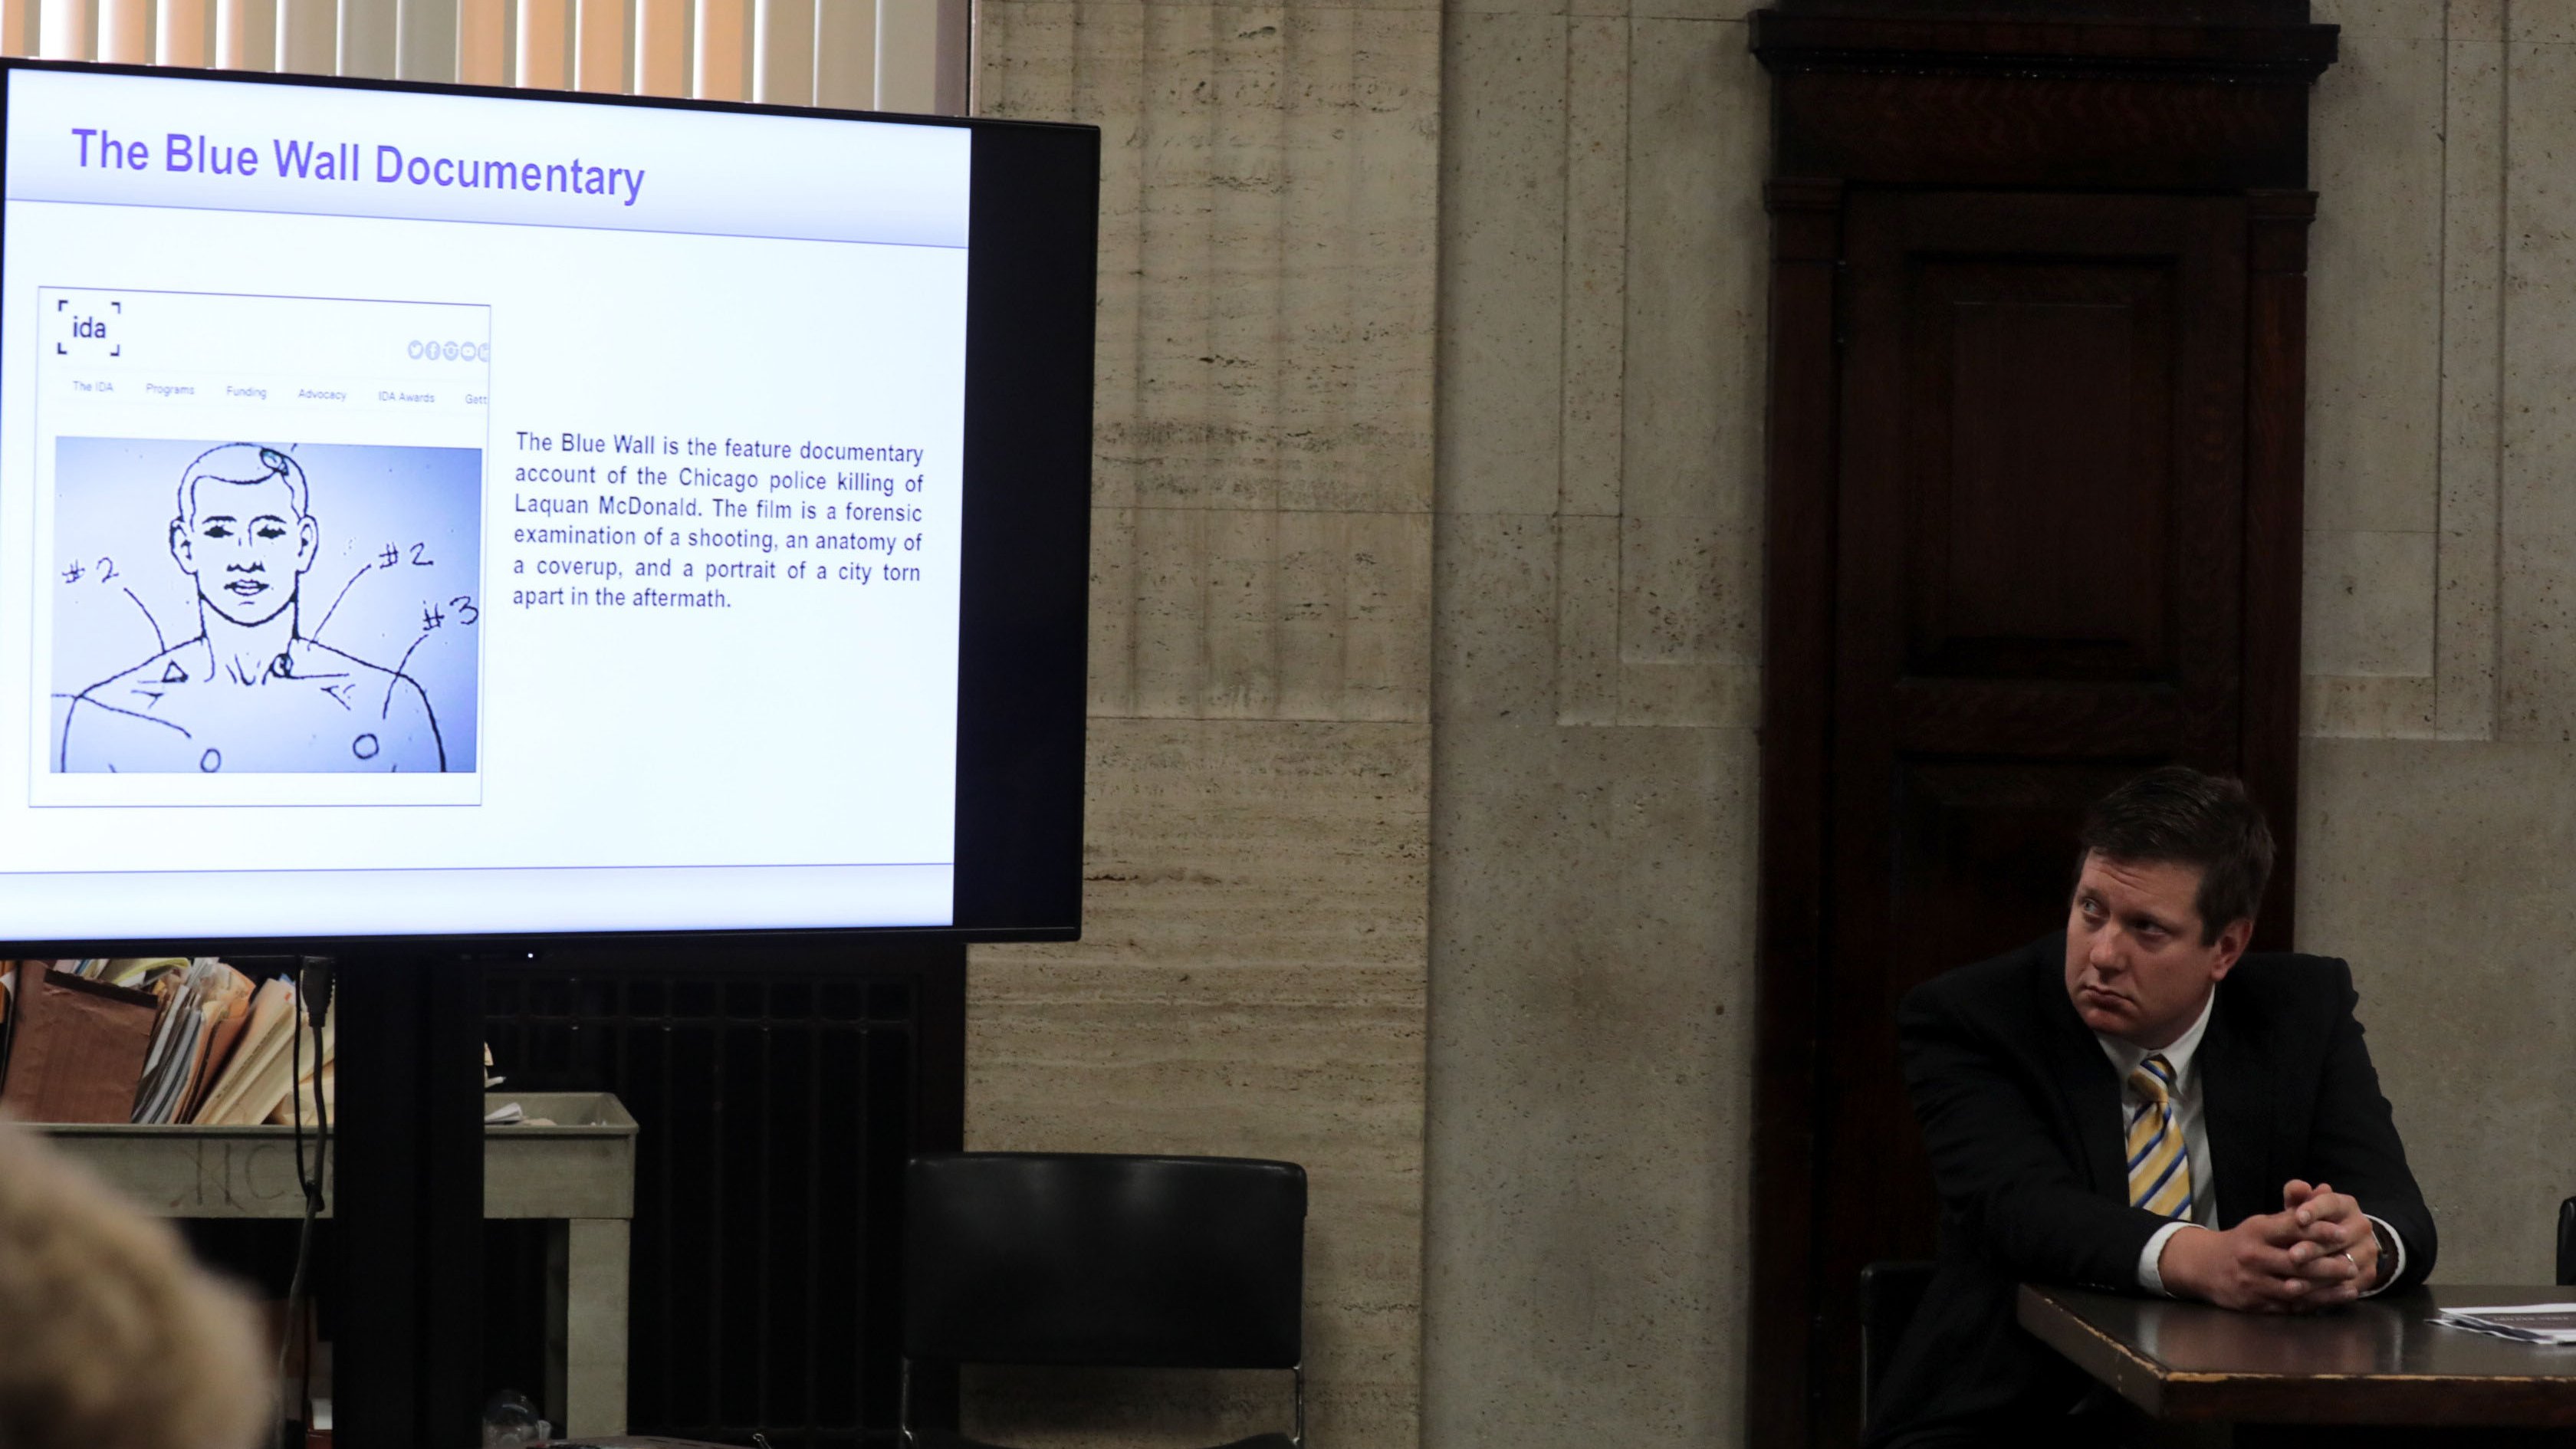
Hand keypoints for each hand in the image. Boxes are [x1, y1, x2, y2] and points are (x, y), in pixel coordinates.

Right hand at [2156, 1208, 2346, 1313]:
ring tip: (2351, 1282)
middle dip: (2329, 1264)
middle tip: (2354, 1262)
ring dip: (2326, 1286)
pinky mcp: (2255, 1304)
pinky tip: (2334, 1298)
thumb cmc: (2244, 1242)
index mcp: (2256, 1231)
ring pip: (2296, 1287)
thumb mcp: (2262, 1223)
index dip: (2319, 1229)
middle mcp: (2253, 1256)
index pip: (2291, 1227)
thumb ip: (2294, 1211)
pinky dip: (2315, 1303)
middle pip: (2297, 1261)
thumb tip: (2322, 1190)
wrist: (2206, 1267)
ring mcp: (2253, 1282)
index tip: (2343, 1232)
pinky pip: (2290, 1305)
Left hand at [2281, 1179, 2379, 1300]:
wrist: (2344, 1244)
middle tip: (2292, 1255)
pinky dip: (2324, 1294)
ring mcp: (2368, 1252)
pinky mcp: (2368, 1275)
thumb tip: (2298, 1186)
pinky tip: (2304, 1299)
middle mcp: (2361, 1226)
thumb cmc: (2312, 1222)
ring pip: (2342, 1265)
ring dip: (2317, 1275)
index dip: (2314, 1210)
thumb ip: (2297, 1197)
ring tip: (2292, 1283)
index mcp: (2345, 1205)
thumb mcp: (2303, 1208)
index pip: (2331, 1203)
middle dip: (2313, 1247)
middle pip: (2337, 1237)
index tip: (2297, 1218)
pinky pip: (2345, 1287)